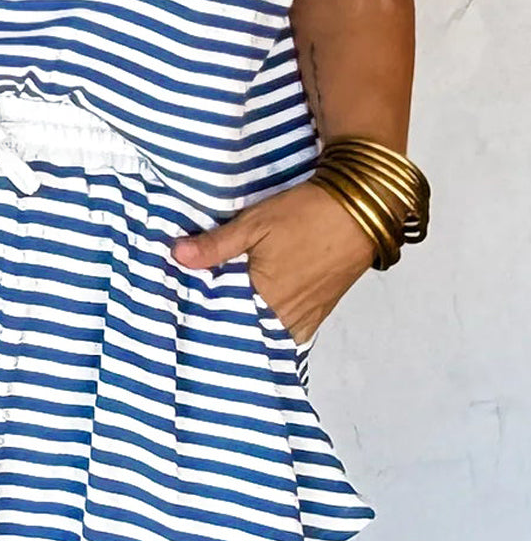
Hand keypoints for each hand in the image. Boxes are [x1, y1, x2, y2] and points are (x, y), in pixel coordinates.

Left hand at [170, 180, 376, 345]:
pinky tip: (257, 307)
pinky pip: (290, 327)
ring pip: (271, 331)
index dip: (207, 319)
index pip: (228, 326)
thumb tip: (177, 256)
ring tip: (226, 309)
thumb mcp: (254, 223)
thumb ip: (216, 245)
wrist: (362, 207)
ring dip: (251, 324)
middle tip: (201, 311)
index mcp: (267, 301)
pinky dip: (272, 321)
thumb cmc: (306, 214)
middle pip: (250, 333)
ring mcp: (308, 317)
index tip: (187, 313)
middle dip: (228, 324)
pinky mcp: (322, 309)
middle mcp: (289, 319)